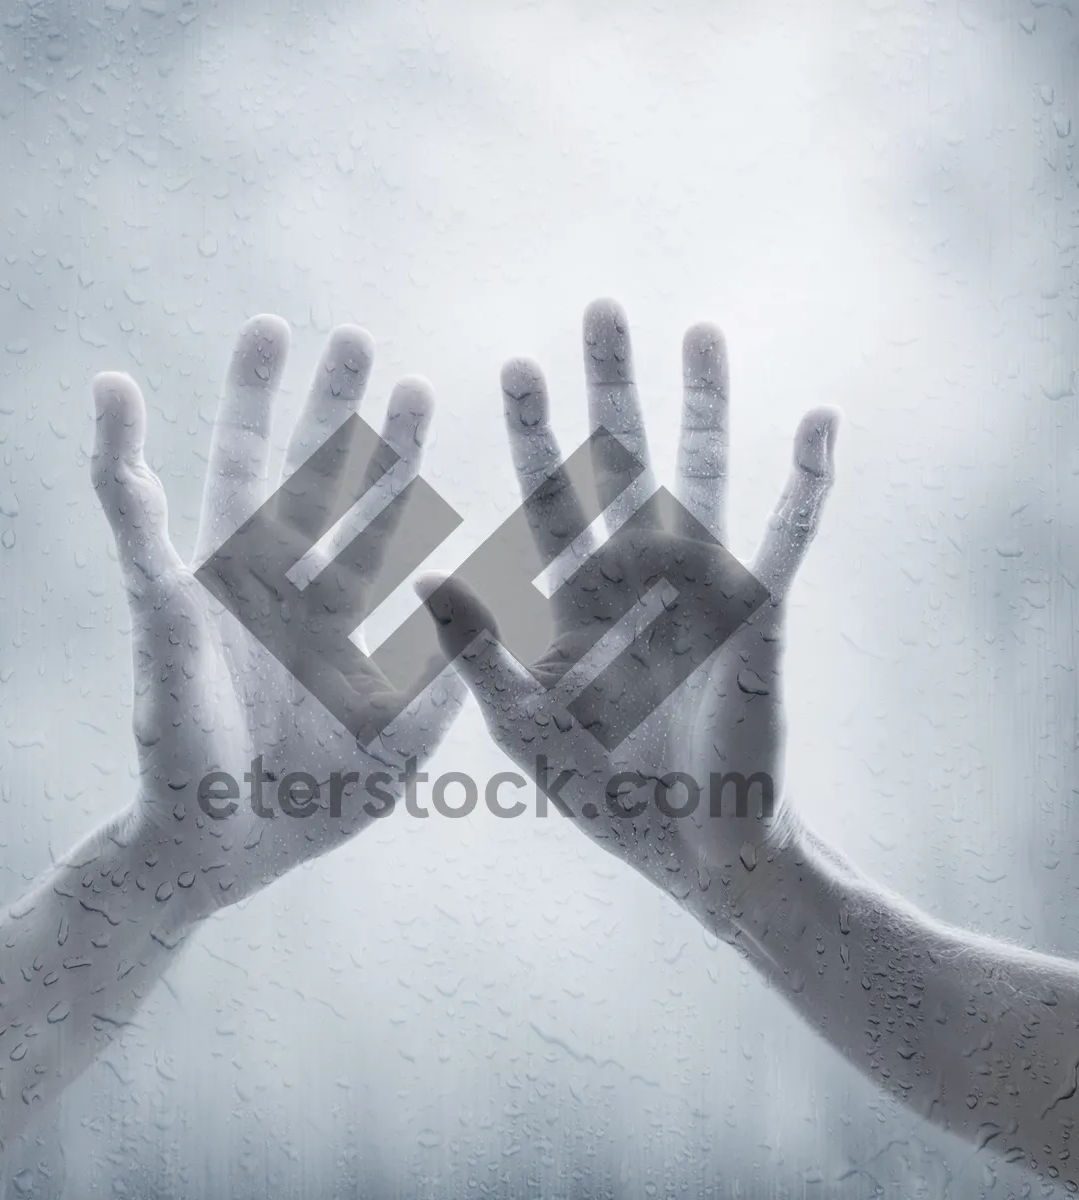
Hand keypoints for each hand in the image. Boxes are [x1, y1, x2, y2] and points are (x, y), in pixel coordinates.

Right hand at [91, 316, 461, 917]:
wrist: (225, 849)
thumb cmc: (313, 805)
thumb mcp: (405, 742)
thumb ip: (447, 680)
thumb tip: (483, 613)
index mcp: (337, 614)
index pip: (373, 514)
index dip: (395, 454)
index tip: (420, 389)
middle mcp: (284, 587)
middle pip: (312, 474)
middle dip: (335, 408)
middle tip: (358, 336)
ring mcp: (224, 591)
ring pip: (236, 474)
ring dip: (248, 401)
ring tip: (267, 326)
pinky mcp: (166, 606)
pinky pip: (136, 522)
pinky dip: (120, 458)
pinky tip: (115, 390)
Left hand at [417, 298, 837, 936]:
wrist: (694, 844)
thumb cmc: (604, 794)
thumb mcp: (524, 726)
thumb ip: (479, 653)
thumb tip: (429, 575)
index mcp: (574, 600)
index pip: (550, 499)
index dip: (534, 434)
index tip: (517, 368)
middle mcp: (636, 579)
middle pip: (622, 462)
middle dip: (613, 389)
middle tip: (602, 307)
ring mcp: (700, 588)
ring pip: (701, 477)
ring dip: (704, 407)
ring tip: (701, 333)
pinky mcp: (760, 612)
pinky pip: (787, 535)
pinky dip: (806, 482)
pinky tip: (820, 424)